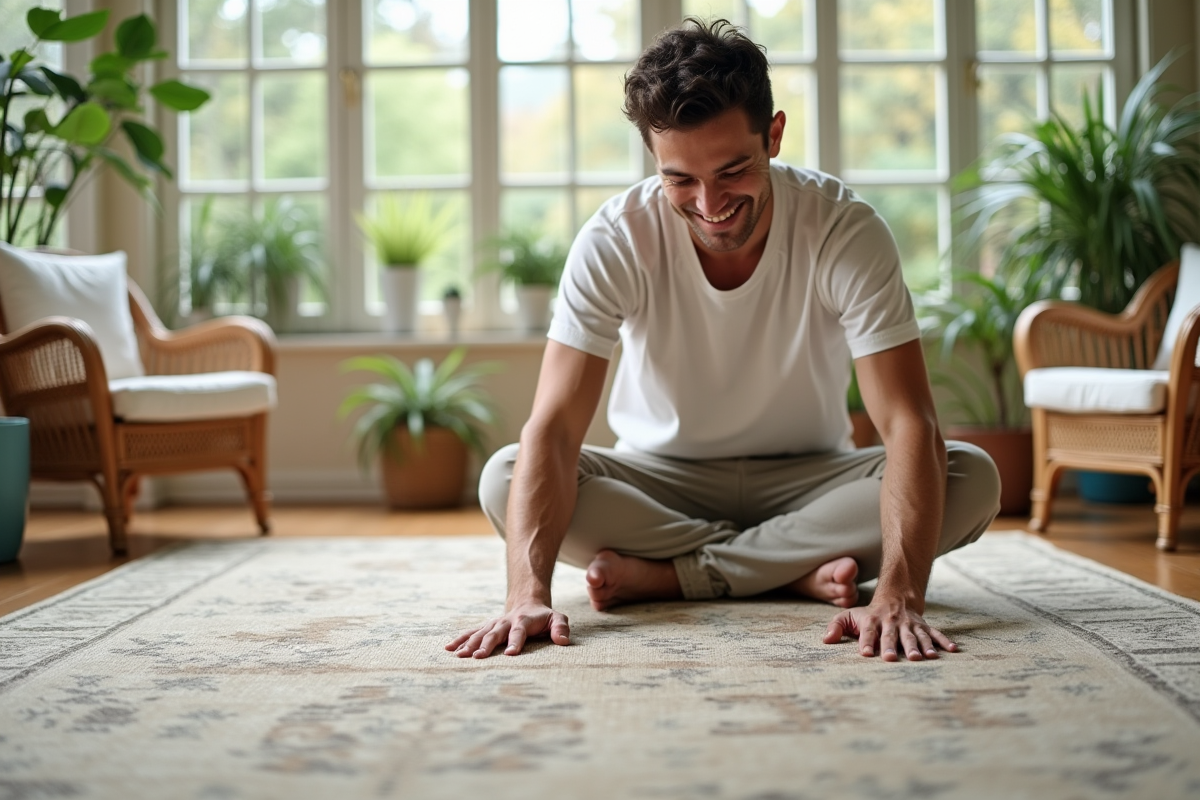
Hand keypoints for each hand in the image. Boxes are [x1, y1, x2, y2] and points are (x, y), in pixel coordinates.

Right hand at [444, 602, 569, 657]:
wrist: (527, 603)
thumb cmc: (544, 617)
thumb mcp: (557, 618)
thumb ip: (561, 628)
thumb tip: (563, 641)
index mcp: (523, 621)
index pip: (519, 632)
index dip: (515, 642)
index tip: (510, 654)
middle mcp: (505, 622)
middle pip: (495, 633)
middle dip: (486, 645)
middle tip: (478, 657)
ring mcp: (494, 624)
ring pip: (480, 633)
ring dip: (470, 644)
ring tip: (460, 656)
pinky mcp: (486, 627)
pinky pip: (471, 633)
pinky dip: (460, 640)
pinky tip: (449, 649)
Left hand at [822, 596, 957, 660]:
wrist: (894, 598)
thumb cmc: (868, 614)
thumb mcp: (849, 616)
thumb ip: (836, 626)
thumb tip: (825, 640)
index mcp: (873, 620)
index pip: (868, 631)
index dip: (867, 642)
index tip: (866, 654)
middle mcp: (892, 622)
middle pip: (892, 635)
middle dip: (892, 647)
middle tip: (892, 659)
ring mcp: (910, 624)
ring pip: (915, 635)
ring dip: (920, 646)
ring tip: (923, 658)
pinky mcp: (923, 626)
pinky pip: (935, 633)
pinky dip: (944, 641)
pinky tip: (953, 650)